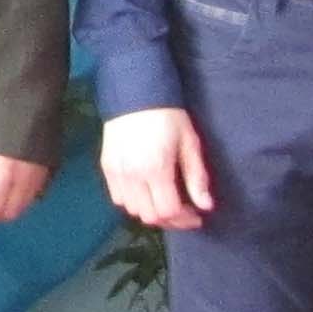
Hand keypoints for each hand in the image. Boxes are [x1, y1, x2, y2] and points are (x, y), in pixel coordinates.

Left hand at [0, 147, 45, 229]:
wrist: (29, 85)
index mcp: (2, 170)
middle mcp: (25, 176)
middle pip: (8, 213)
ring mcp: (40, 172)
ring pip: (23, 206)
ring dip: (3, 208)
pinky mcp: (48, 166)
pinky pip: (33, 193)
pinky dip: (17, 197)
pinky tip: (4, 183)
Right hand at [99, 105, 212, 229]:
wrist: (135, 92)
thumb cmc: (169, 116)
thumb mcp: (189, 143)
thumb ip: (197, 177)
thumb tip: (206, 206)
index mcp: (156, 169)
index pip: (168, 211)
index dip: (185, 219)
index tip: (197, 216)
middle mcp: (133, 175)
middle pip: (149, 216)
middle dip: (170, 220)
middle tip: (183, 212)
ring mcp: (116, 172)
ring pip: (132, 210)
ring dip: (150, 211)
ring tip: (164, 202)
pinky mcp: (106, 167)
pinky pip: (118, 198)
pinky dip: (133, 202)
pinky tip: (146, 192)